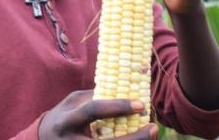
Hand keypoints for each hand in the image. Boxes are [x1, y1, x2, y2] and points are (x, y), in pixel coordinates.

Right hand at [38, 90, 158, 139]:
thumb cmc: (64, 115)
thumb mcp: (74, 102)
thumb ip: (95, 96)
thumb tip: (127, 84)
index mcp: (67, 120)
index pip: (94, 110)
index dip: (118, 107)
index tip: (140, 105)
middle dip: (134, 139)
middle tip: (153, 128)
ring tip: (151, 136)